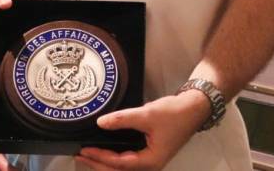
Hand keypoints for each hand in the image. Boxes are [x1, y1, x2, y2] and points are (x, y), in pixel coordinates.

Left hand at [76, 91, 209, 169]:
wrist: (193, 108)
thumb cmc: (173, 114)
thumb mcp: (146, 114)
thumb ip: (123, 119)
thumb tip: (100, 123)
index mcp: (151, 161)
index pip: (120, 163)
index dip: (100, 157)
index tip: (84, 150)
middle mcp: (150, 165)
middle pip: (120, 170)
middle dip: (99, 165)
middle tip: (80, 156)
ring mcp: (150, 160)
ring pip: (124, 167)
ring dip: (105, 163)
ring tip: (88, 155)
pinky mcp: (150, 152)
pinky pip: (128, 160)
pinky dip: (115, 158)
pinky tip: (105, 151)